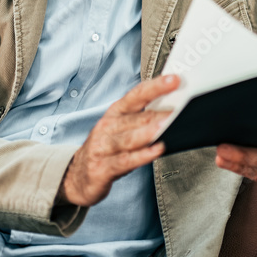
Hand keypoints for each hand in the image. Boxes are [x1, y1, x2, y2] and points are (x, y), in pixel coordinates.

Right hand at [55, 74, 179, 207]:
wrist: (77, 176)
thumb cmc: (106, 149)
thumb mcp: (121, 130)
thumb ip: (143, 120)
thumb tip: (172, 111)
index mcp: (115, 113)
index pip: (137, 95)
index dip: (156, 86)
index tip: (174, 80)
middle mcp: (107, 126)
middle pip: (135, 116)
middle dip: (158, 111)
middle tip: (180, 106)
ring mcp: (102, 147)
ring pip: (128, 138)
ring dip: (148, 131)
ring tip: (167, 125)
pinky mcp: (102, 168)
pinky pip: (124, 161)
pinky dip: (141, 156)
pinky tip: (155, 151)